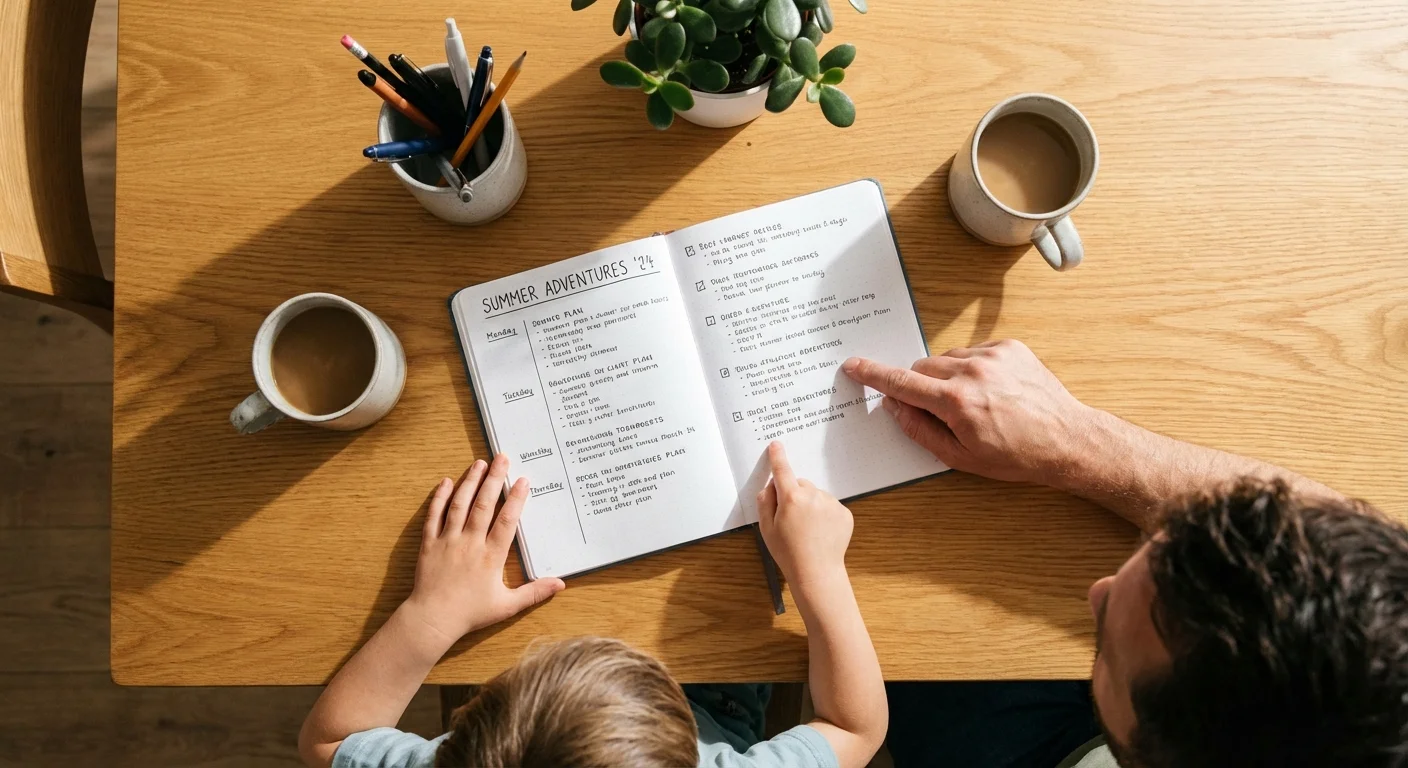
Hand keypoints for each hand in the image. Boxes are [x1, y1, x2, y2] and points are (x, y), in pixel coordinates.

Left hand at [401, 455, 564, 646]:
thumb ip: (534, 593)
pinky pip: (434, 515)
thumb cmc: (470, 613)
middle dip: (494, 479)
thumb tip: (561, 584)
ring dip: (470, 481)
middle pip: (484, 504)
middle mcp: (470, 542)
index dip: (516, 499)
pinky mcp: (429, 543)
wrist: (432, 619)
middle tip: (502, 458)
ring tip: (479, 463)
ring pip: (460, 504)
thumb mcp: (507, 606)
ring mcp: (448, 540)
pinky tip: (446, 482)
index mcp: (491, 556)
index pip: (506, 521)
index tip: (523, 480)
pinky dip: (439, 497)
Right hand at [756, 442, 853, 591]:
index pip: (782, 470)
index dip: (778, 457)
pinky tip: (821, 532)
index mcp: (791, 498)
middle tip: (790, 519)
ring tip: (808, 530)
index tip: (776, 446)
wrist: (816, 572)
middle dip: (794, 495)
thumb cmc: (788, 552)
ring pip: (816, 496)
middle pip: (800, 484)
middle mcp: (813, 495)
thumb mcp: (766, 528)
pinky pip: (830, 506)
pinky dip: (825, 515)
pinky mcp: (845, 513)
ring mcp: (832, 504)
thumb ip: (765, 502)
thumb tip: (771, 485)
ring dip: (811, 505)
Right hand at [841, 339, 1093, 485]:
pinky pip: (974, 352)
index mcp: (955, 402)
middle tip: (941, 412)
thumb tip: (895, 408)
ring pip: (947, 359)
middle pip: (922, 368)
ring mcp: (992, 355)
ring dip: (948, 377)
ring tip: (975, 403)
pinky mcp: (1010, 347)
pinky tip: (993, 391)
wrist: (1068, 440)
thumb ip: (920, 430)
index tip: (854, 366)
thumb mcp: (961, 457)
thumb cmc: (1016, 456)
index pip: (902, 382)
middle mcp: (971, 371)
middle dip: (921, 387)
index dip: (874, 375)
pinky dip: (973, 369)